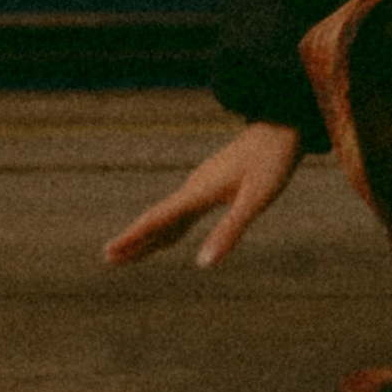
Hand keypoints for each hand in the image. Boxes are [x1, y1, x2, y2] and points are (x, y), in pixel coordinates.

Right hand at [103, 121, 303, 269]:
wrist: (283, 126)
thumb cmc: (272, 162)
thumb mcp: (255, 200)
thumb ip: (229, 231)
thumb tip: (203, 265)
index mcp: (199, 191)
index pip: (158, 218)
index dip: (133, 237)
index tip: (108, 252)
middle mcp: (195, 187)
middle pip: (158, 218)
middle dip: (135, 240)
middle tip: (108, 258)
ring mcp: (203, 184)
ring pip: (169, 215)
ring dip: (150, 235)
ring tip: (130, 253)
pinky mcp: (214, 183)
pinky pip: (183, 211)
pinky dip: (169, 227)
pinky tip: (170, 236)